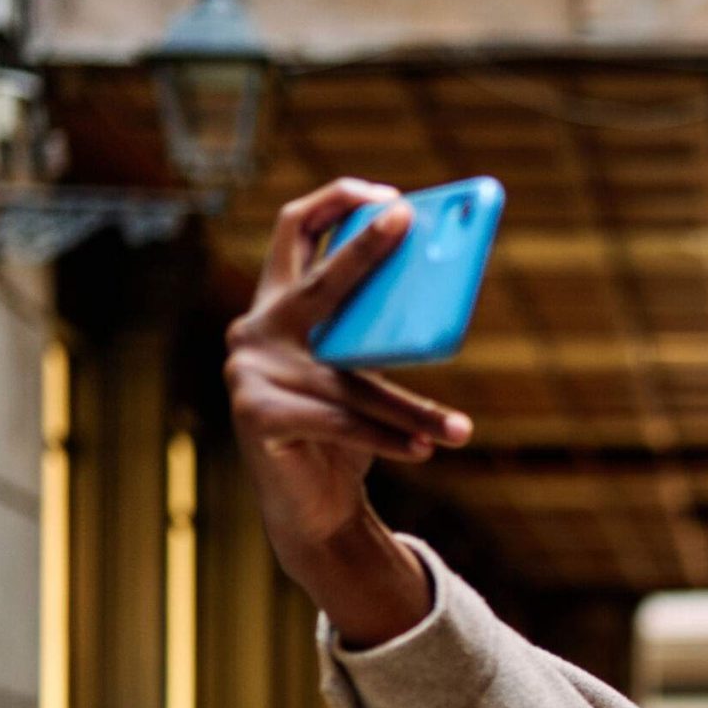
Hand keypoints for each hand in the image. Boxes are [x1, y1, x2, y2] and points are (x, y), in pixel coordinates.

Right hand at [226, 179, 475, 642]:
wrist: (310, 511)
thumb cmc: (344, 433)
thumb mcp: (360, 372)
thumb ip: (377, 333)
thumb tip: (436, 293)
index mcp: (278, 306)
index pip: (295, 229)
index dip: (337, 202)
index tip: (390, 196)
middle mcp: (255, 329)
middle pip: (318, 279)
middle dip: (365, 247)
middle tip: (409, 222)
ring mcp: (248, 371)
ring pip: (350, 379)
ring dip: (410, 407)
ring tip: (459, 428)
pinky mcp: (256, 414)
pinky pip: (340, 421)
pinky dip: (389, 437)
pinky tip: (427, 449)